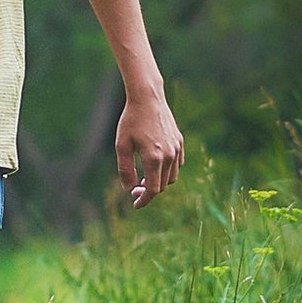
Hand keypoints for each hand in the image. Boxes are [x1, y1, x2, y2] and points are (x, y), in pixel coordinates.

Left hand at [116, 88, 184, 208]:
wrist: (147, 98)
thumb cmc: (131, 120)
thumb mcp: (122, 145)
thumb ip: (125, 170)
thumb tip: (129, 189)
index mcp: (154, 158)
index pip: (153, 190)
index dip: (144, 200)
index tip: (135, 205)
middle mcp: (169, 156)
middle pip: (162, 185)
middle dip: (148, 191)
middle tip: (134, 189)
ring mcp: (176, 148)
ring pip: (172, 176)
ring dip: (159, 181)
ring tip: (145, 178)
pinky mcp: (179, 142)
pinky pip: (177, 164)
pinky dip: (168, 170)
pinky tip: (156, 165)